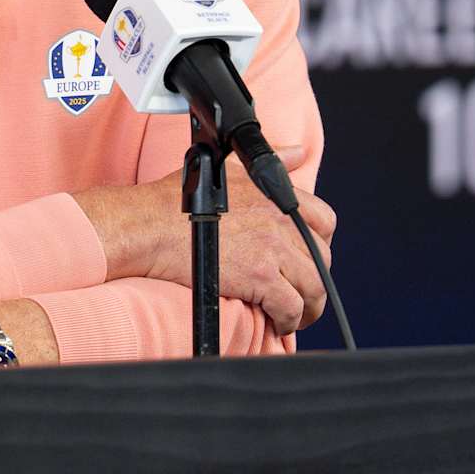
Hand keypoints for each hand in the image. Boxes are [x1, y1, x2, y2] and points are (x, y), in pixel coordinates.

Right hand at [73, 144, 336, 335]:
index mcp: (276, 195)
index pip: (324, 220)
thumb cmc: (177, 200)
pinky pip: (292, 308)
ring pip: (314, 287)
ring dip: (308, 306)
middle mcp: (281, 220)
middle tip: (300, 291)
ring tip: (295, 315)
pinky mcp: (261, 278)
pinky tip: (277, 323)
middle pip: (323, 258)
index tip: (307, 258)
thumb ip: (271, 162)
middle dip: (314, 278)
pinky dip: (289, 320)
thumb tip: (295, 152)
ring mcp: (274, 249)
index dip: (319, 244)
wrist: (150, 226)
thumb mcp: (230, 168)